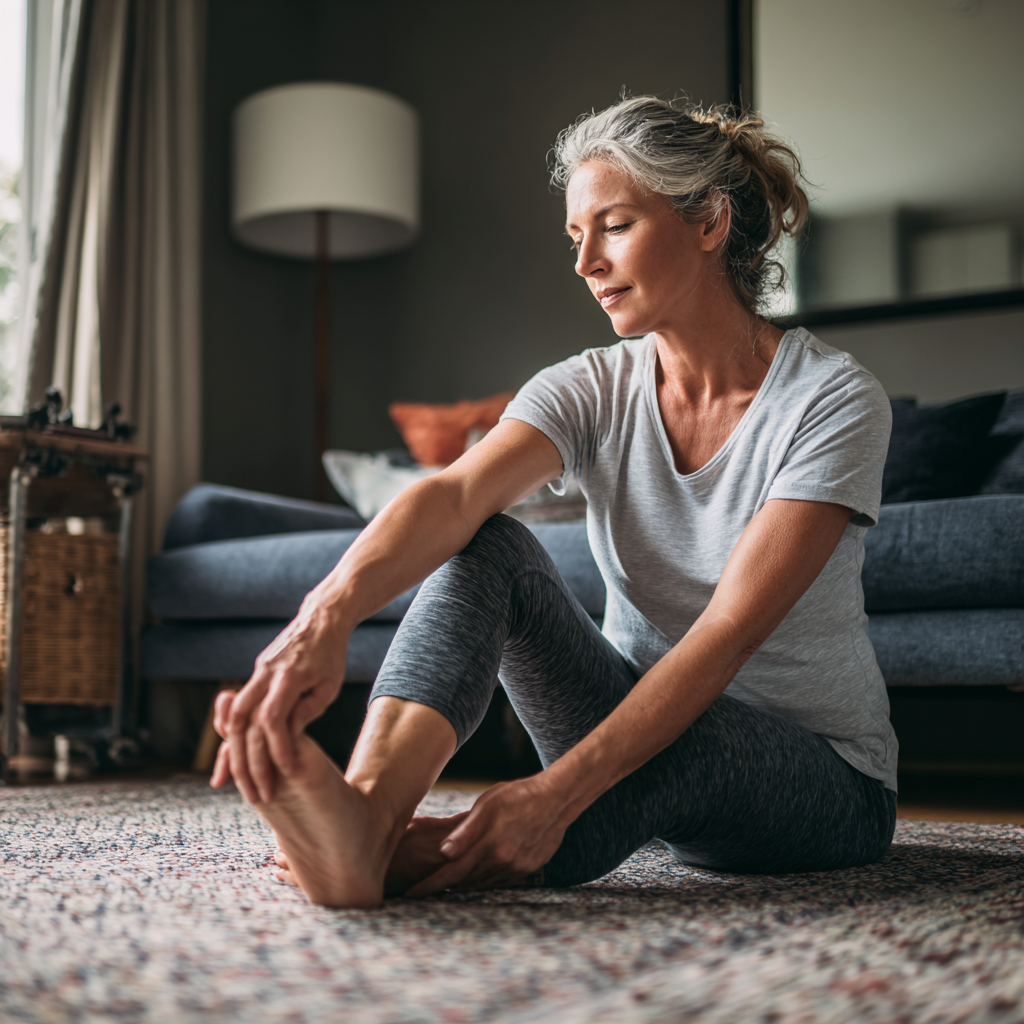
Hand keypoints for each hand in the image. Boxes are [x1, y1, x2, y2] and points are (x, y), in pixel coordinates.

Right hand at [210, 601, 349, 803]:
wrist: (319, 619)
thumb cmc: (331, 655)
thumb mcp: (329, 685)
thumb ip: (308, 710)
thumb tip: (289, 738)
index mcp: (288, 676)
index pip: (274, 719)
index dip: (278, 749)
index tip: (288, 772)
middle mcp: (265, 674)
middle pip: (245, 722)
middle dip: (248, 761)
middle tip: (258, 794)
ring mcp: (256, 673)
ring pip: (234, 717)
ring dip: (234, 751)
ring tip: (236, 782)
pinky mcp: (254, 675)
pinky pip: (239, 709)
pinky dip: (234, 735)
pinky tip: (234, 756)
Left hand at [404, 774, 569, 895]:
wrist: (556, 799)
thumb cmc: (517, 796)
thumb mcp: (487, 804)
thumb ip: (465, 830)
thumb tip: (443, 852)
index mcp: (487, 846)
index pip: (451, 872)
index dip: (429, 885)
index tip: (410, 894)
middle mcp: (501, 862)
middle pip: (464, 883)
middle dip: (443, 889)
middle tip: (422, 892)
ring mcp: (516, 868)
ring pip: (482, 884)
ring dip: (463, 887)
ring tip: (444, 888)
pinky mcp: (527, 869)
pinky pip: (500, 882)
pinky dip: (484, 882)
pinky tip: (476, 879)